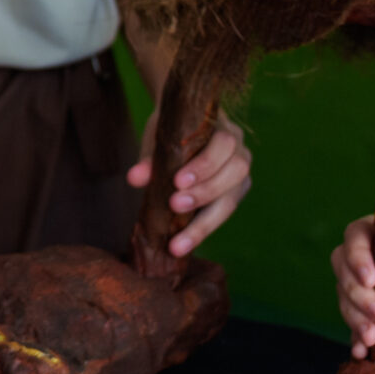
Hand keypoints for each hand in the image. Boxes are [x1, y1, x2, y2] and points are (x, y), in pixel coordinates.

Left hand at [126, 105, 248, 255]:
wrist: (184, 130)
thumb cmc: (172, 133)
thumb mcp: (160, 138)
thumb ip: (150, 158)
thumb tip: (134, 178)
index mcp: (225, 131)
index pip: (223, 146)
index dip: (204, 165)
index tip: (178, 182)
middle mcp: (240, 153)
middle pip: (234, 173)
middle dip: (205, 192)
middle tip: (175, 205)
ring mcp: (239, 177)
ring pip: (231, 199)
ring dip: (205, 220)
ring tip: (179, 239)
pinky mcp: (234, 196)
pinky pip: (222, 215)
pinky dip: (203, 229)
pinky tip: (183, 243)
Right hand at [332, 216, 374, 356]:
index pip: (359, 234)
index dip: (356, 254)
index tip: (371, 278)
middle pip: (346, 269)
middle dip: (356, 294)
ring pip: (349, 299)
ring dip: (354, 318)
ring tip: (372, 338)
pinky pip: (365, 326)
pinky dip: (359, 339)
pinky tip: (360, 352)